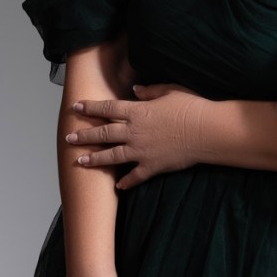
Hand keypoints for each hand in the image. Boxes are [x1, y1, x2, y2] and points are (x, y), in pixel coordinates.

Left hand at [65, 83, 208, 187]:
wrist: (207, 131)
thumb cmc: (192, 107)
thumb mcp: (171, 91)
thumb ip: (150, 91)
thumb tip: (135, 90)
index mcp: (138, 111)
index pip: (108, 108)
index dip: (90, 107)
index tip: (76, 107)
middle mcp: (134, 131)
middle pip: (103, 133)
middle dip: (84, 135)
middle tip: (69, 138)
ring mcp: (142, 151)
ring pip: (112, 156)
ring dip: (95, 159)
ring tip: (81, 161)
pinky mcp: (153, 166)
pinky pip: (135, 176)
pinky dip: (126, 181)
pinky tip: (118, 185)